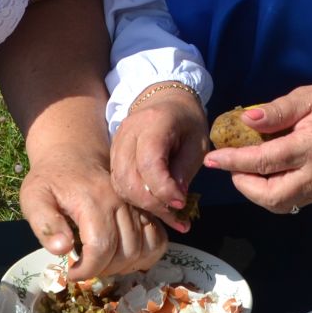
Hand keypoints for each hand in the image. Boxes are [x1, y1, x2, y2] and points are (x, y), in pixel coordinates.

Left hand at [21, 140, 167, 278]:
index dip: (87, 270)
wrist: (72, 153)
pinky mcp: (144, 208)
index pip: (101, 248)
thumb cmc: (50, 179)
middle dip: (104, 270)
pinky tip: (123, 257)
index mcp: (93, 201)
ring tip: (101, 263)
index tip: (72, 273)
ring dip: (123, 266)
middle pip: (125, 253)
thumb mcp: (33, 198)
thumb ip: (44, 224)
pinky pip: (158, 239)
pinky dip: (145, 256)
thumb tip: (62, 250)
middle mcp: (121, 202)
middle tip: (85, 268)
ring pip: (143, 249)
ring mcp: (136, 205)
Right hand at [110, 85, 208, 232]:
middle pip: (129, 177)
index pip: (149, 163)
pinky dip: (135, 198)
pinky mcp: (114, 154)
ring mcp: (117, 143)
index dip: (164, 189)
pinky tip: (154, 205)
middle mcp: (128, 132)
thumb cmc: (187, 121)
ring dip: (142, 204)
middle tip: (175, 212)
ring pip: (120, 183)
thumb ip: (184, 169)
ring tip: (167, 213)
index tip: (182, 202)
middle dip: (152, 203)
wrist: (166, 100)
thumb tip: (175, 200)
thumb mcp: (197, 142)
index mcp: (153, 123)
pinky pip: (118, 182)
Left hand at [200, 74, 311, 212]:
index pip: (265, 161)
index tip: (212, 159)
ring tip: (245, 171)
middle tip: (230, 167)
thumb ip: (275, 111)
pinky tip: (265, 175)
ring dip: (257, 193)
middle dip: (244, 185)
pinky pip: (293, 201)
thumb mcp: (306, 97)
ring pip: (281, 204)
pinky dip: (273, 192)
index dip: (234, 162)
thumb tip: (244, 121)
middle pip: (272, 195)